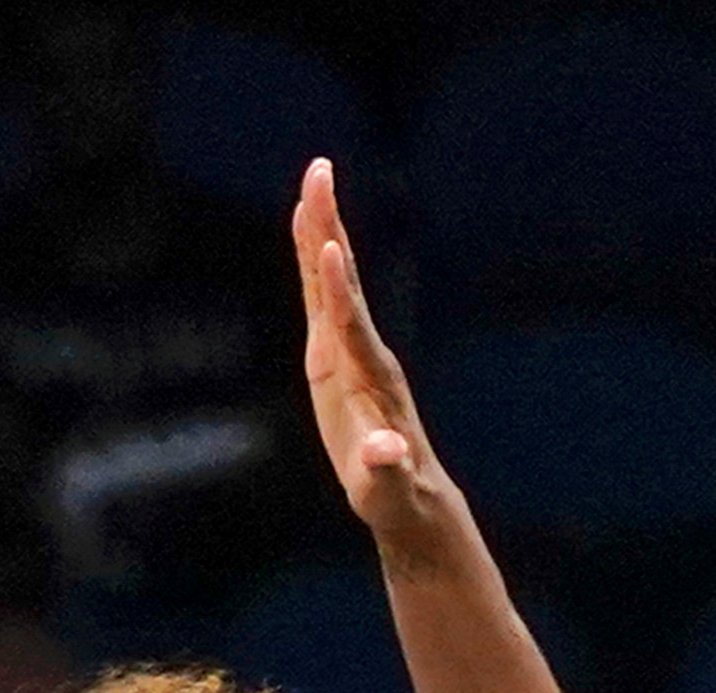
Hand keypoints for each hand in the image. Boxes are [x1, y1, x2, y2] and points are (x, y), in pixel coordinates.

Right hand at [292, 159, 454, 548]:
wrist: (407, 492)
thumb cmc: (395, 494)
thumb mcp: (387, 488)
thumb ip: (386, 468)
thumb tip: (386, 453)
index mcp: (371, 379)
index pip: (352, 326)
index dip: (338, 290)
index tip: (329, 248)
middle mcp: (364, 352)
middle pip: (343, 282)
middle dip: (329, 229)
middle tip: (319, 174)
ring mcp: (350, 349)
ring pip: (332, 279)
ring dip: (321, 229)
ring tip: (313, 180)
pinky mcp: (336, 354)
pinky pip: (322, 297)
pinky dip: (313, 261)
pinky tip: (308, 229)